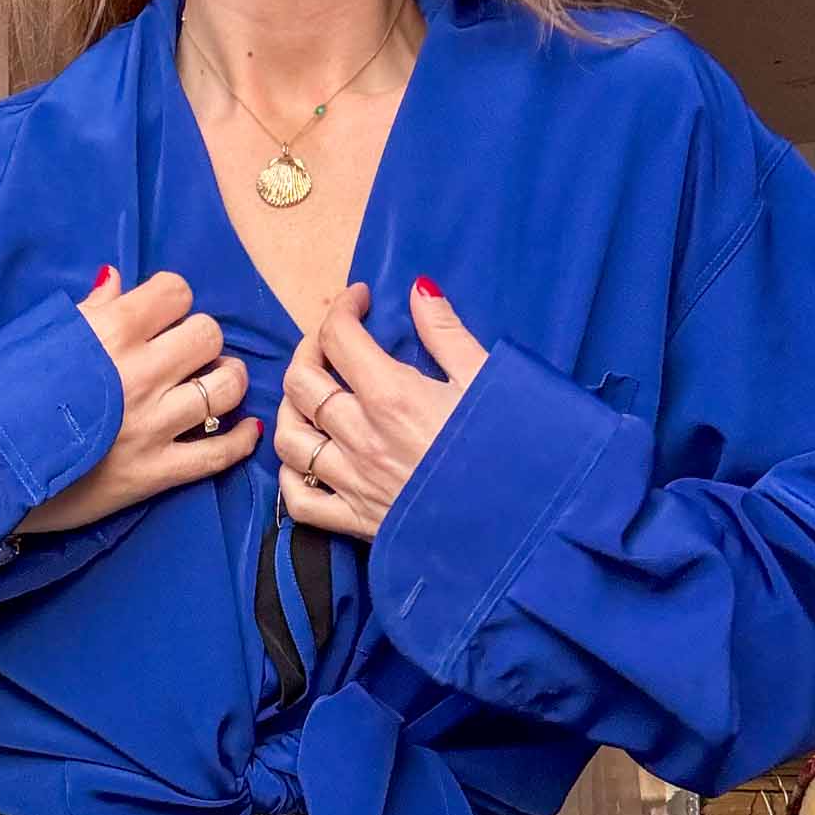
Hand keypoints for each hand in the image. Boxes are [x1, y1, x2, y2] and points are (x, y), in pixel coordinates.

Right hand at [14, 267, 258, 534]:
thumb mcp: (35, 340)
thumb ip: (86, 311)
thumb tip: (116, 281)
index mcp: (110, 333)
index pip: (176, 292)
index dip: (171, 302)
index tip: (158, 318)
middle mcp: (140, 374)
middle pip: (210, 334)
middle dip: (199, 339)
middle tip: (182, 355)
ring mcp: (153, 426)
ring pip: (226, 387)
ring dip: (223, 382)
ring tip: (208, 386)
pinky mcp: (156, 473)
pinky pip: (219, 454)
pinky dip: (240, 440)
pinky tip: (244, 428)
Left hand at [275, 277, 487, 540]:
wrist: (524, 526)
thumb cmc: (513, 449)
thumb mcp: (486, 380)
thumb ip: (446, 332)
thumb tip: (420, 289)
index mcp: (392, 396)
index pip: (338, 338)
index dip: (342, 308)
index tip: (360, 299)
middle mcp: (362, 438)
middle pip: (301, 383)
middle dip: (309, 349)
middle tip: (331, 342)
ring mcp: (354, 483)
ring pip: (290, 439)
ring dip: (291, 409)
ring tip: (310, 397)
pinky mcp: (358, 522)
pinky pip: (301, 501)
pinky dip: (291, 477)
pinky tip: (305, 460)